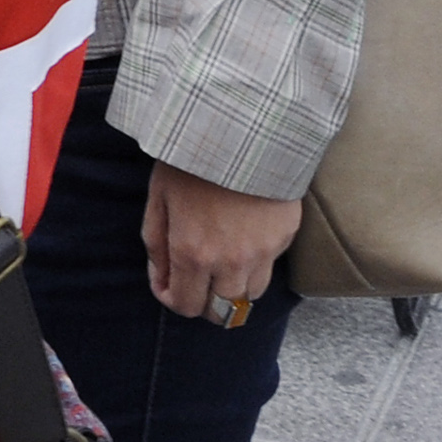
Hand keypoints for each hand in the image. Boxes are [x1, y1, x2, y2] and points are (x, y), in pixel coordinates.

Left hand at [142, 163, 299, 320]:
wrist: (241, 130)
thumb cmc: (190, 159)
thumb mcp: (158, 197)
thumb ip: (156, 243)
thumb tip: (161, 277)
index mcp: (193, 252)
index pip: (185, 306)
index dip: (171, 299)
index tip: (166, 282)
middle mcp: (230, 262)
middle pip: (221, 312)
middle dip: (202, 302)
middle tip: (193, 281)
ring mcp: (262, 253)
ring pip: (249, 296)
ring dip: (231, 289)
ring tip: (219, 265)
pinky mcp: (284, 239)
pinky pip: (268, 268)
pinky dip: (253, 266)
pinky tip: (242, 240)